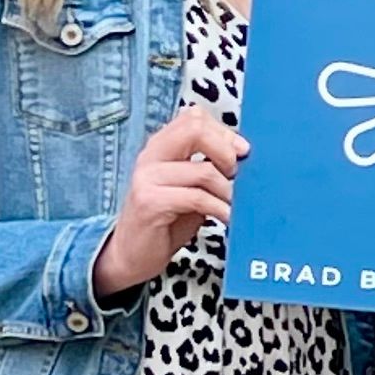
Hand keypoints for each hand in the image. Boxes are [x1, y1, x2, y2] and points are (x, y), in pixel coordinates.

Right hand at [92, 107, 248, 297]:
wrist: (130, 256)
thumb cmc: (165, 221)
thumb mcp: (190, 188)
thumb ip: (207, 167)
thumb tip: (243, 154)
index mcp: (160, 146)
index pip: (194, 117)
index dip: (223, 132)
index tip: (242, 152)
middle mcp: (150, 156)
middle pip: (195, 129)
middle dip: (225, 151)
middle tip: (237, 175)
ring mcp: (147, 178)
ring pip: (203, 170)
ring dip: (228, 190)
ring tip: (235, 204)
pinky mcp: (150, 202)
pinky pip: (197, 198)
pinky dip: (220, 208)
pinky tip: (227, 217)